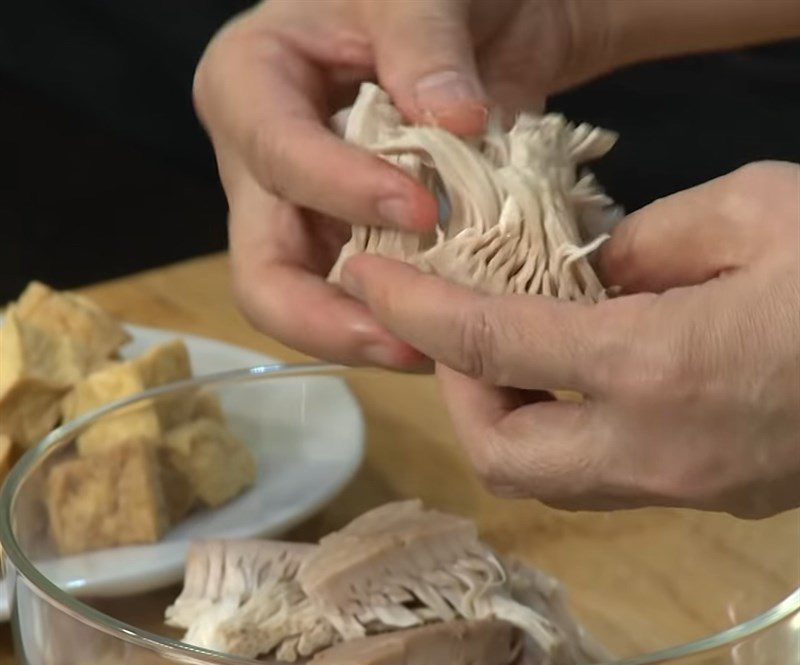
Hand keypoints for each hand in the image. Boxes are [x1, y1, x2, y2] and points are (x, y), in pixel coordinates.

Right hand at [193, 0, 609, 366]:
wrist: (470, 23)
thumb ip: (426, 46)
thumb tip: (454, 122)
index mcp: (249, 87)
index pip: (275, 157)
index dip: (340, 192)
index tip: (424, 212)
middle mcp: (261, 169)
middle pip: (262, 274)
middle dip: (329, 319)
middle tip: (406, 343)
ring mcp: (303, 219)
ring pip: (308, 308)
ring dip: (371, 336)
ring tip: (438, 349)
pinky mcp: (348, 248)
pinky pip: (363, 303)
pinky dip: (404, 322)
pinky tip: (449, 330)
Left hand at [340, 162, 799, 517]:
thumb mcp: (757, 213)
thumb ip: (650, 246)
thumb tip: (586, 273)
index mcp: (659, 371)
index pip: (490, 346)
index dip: (415, 311)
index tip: (369, 279)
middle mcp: (657, 451)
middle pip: (502, 456)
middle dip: (459, 392)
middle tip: (463, 326)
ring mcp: (687, 485)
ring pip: (548, 478)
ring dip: (507, 413)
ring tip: (512, 346)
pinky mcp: (711, 491)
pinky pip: (600, 473)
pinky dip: (563, 425)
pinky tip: (578, 371)